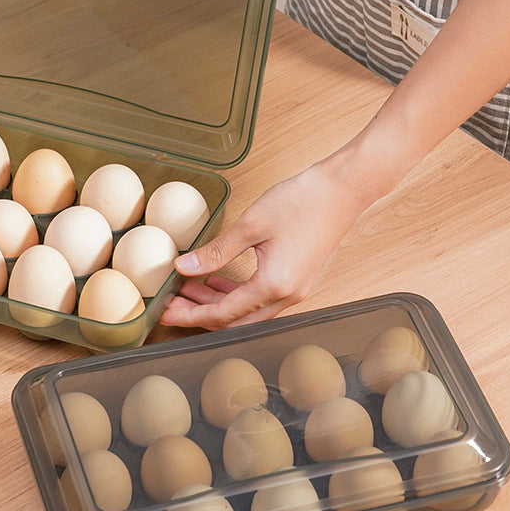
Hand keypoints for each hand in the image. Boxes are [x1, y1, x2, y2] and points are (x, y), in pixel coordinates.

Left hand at [160, 156, 371, 329]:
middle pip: (234, 321)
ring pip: (246, 311)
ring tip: (187, 290)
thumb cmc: (304, 202)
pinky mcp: (297, 280)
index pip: (222, 314)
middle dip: (199, 315)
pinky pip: (259, 298)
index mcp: (274, 286)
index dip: (189, 315)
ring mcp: (295, 291)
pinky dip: (235, 294)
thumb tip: (185, 267)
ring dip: (216, 304)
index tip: (165, 313)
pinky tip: (215, 281)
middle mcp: (287, 297)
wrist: (344, 189)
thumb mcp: (251, 225)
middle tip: (171, 306)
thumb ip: (215, 251)